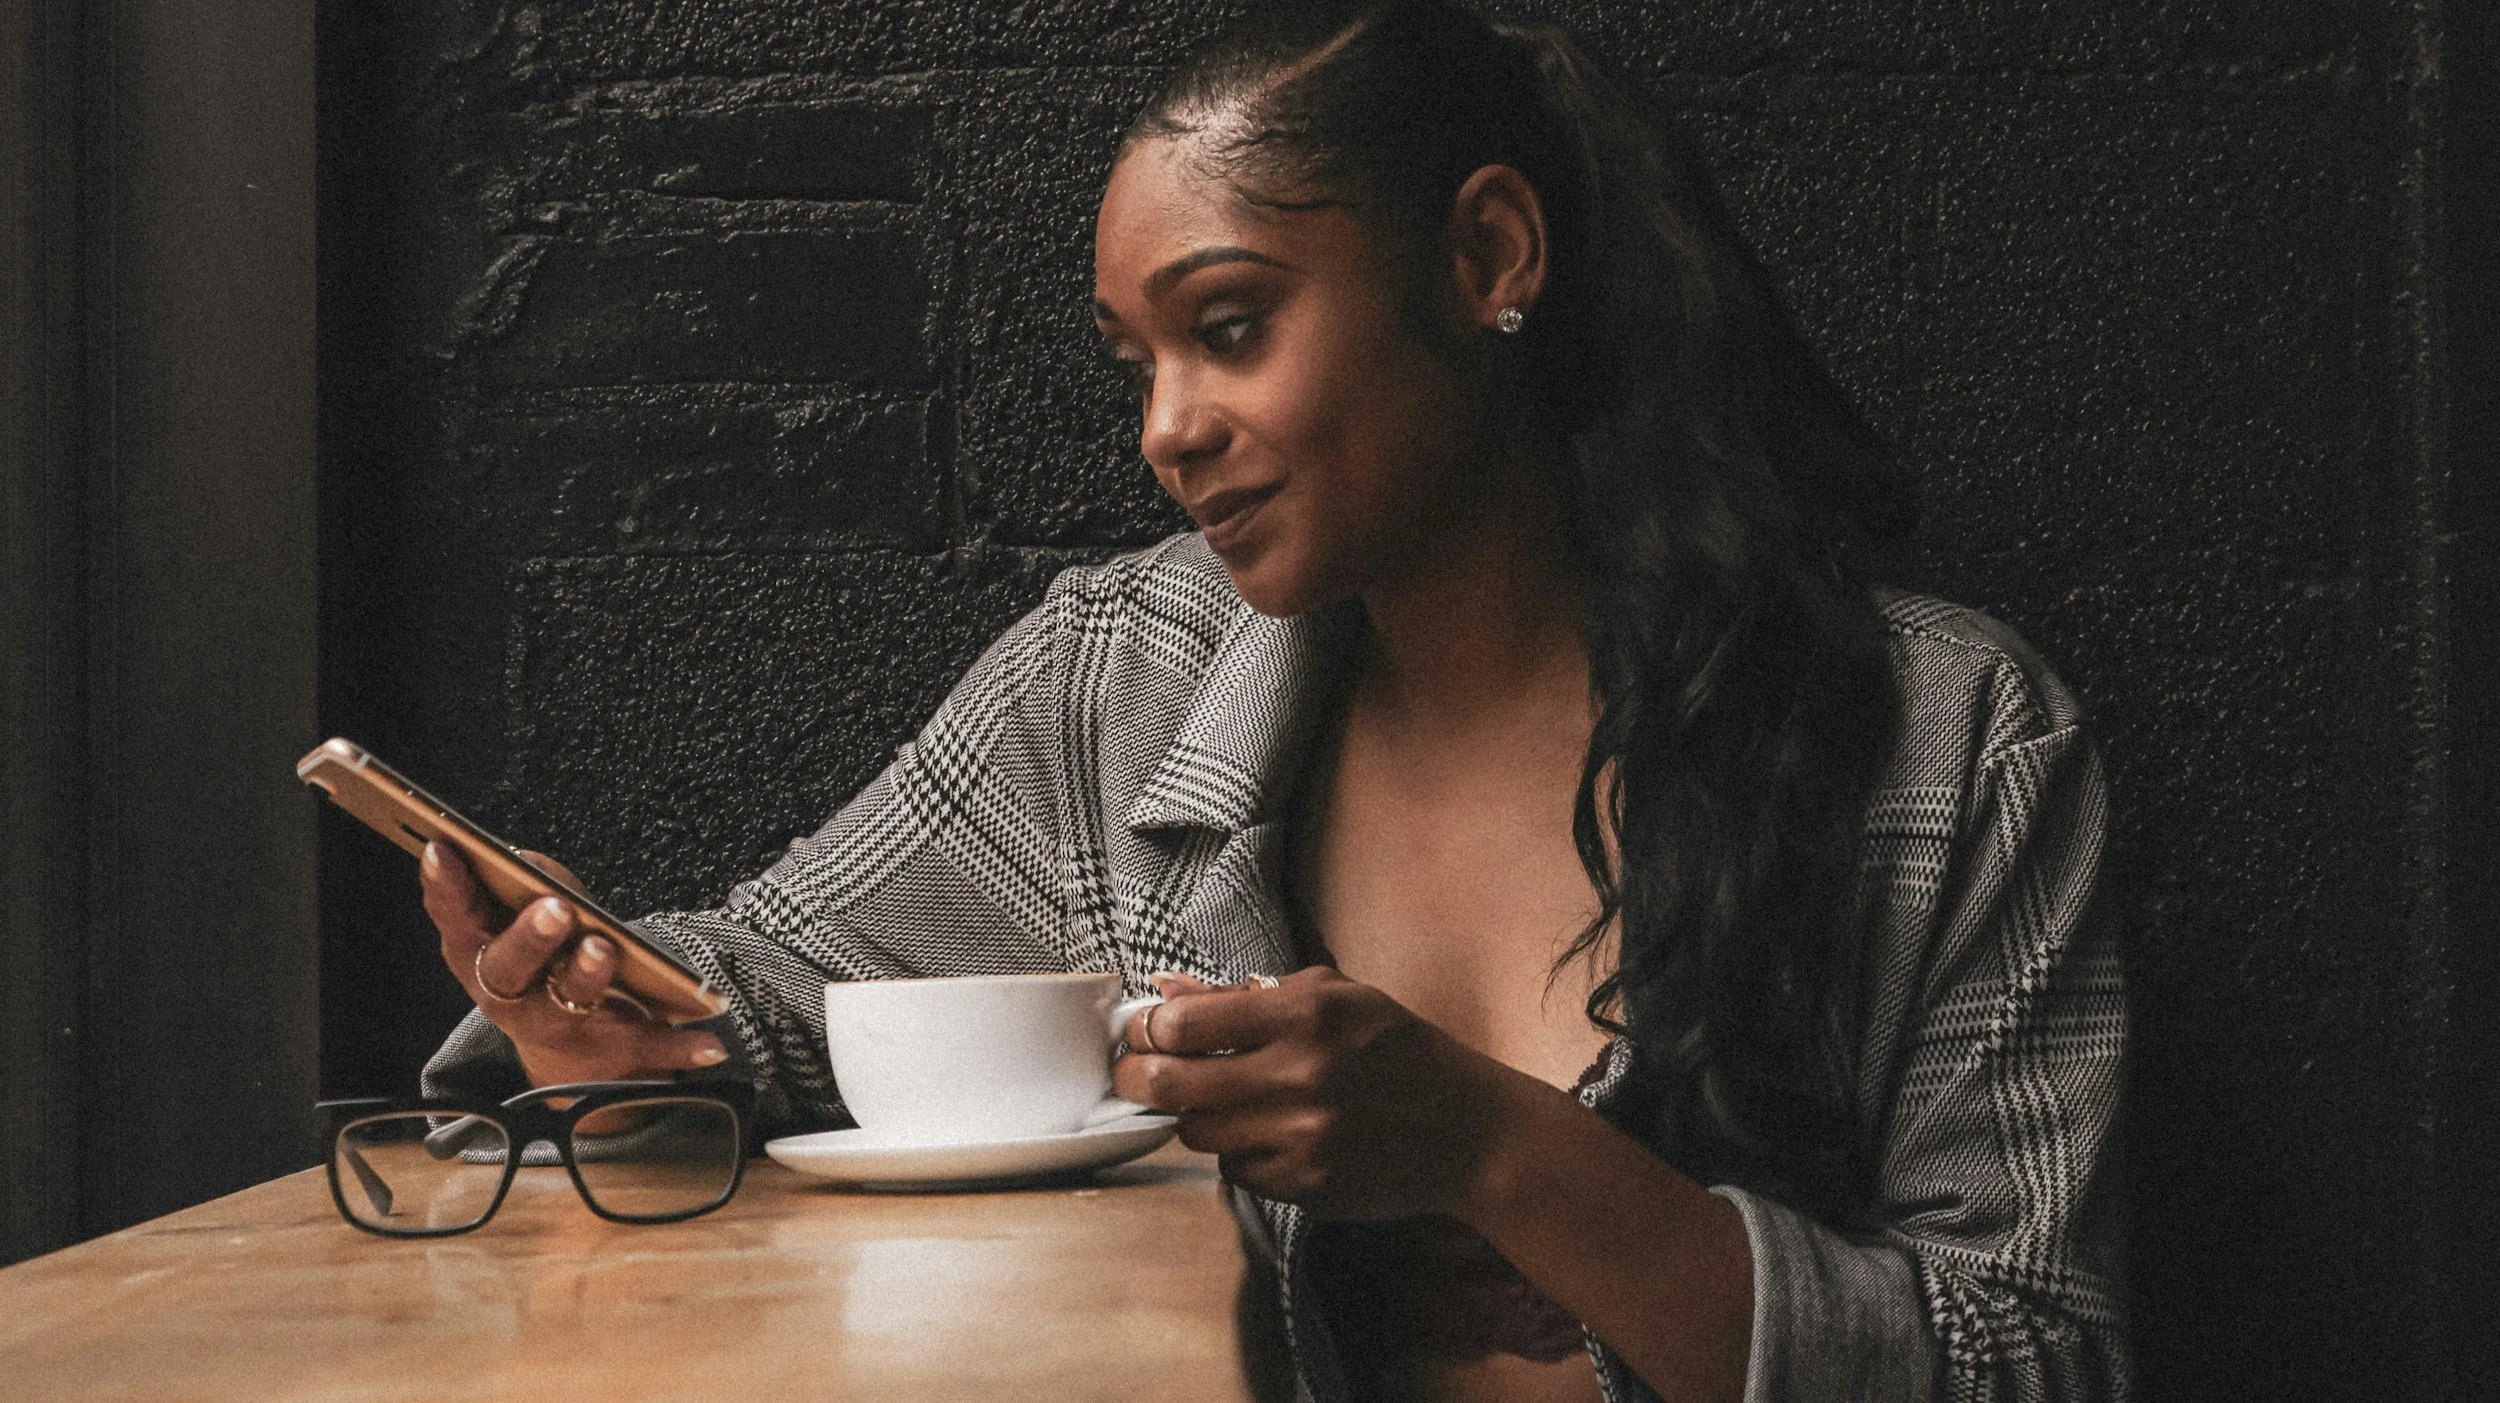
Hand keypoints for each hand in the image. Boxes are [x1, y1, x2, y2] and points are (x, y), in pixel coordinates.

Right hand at [422, 841, 727, 1088]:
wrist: (569, 1056)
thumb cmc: (543, 963)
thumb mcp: (521, 920)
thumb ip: (522, 884)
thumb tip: (523, 862)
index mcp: (481, 956)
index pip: (456, 919)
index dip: (445, 887)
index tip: (442, 847)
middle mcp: (512, 998)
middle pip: (510, 970)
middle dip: (529, 937)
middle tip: (554, 908)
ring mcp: (563, 1027)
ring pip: (570, 1004)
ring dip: (587, 976)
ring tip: (605, 948)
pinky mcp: (614, 1051)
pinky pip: (648, 1049)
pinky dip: (679, 1048)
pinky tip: (712, 1043)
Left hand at [1111, 967, 1531, 1219]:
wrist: (1471, 1131)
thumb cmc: (1398, 1052)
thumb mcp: (1336, 998)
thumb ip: (1244, 994)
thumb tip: (1165, 991)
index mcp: (1307, 1013)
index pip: (1182, 1024)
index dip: (1147, 1029)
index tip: (1141, 1032)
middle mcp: (1302, 1075)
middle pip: (1171, 1086)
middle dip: (1138, 1078)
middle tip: (1137, 1073)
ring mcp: (1304, 1138)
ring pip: (1198, 1134)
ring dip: (1196, 1118)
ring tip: (1220, 1101)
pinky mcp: (1307, 1186)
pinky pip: (1236, 1171)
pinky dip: (1239, 1153)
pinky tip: (1269, 1134)